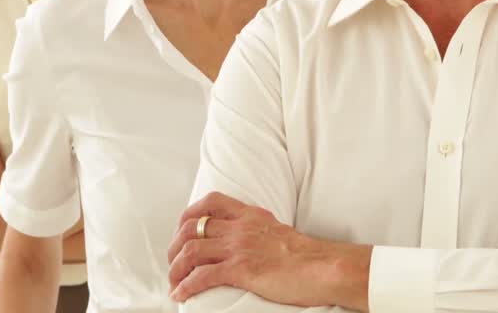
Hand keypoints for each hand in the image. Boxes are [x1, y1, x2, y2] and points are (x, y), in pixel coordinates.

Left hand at [167, 192, 368, 309]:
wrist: (323, 267)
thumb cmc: (307, 256)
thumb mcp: (279, 232)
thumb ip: (259, 232)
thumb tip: (248, 242)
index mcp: (252, 215)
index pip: (211, 202)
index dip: (189, 214)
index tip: (182, 230)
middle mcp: (241, 227)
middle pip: (193, 227)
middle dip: (175, 246)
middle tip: (174, 262)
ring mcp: (240, 247)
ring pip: (191, 251)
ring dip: (176, 268)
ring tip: (174, 282)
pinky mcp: (241, 270)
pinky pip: (202, 276)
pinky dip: (186, 286)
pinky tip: (181, 294)